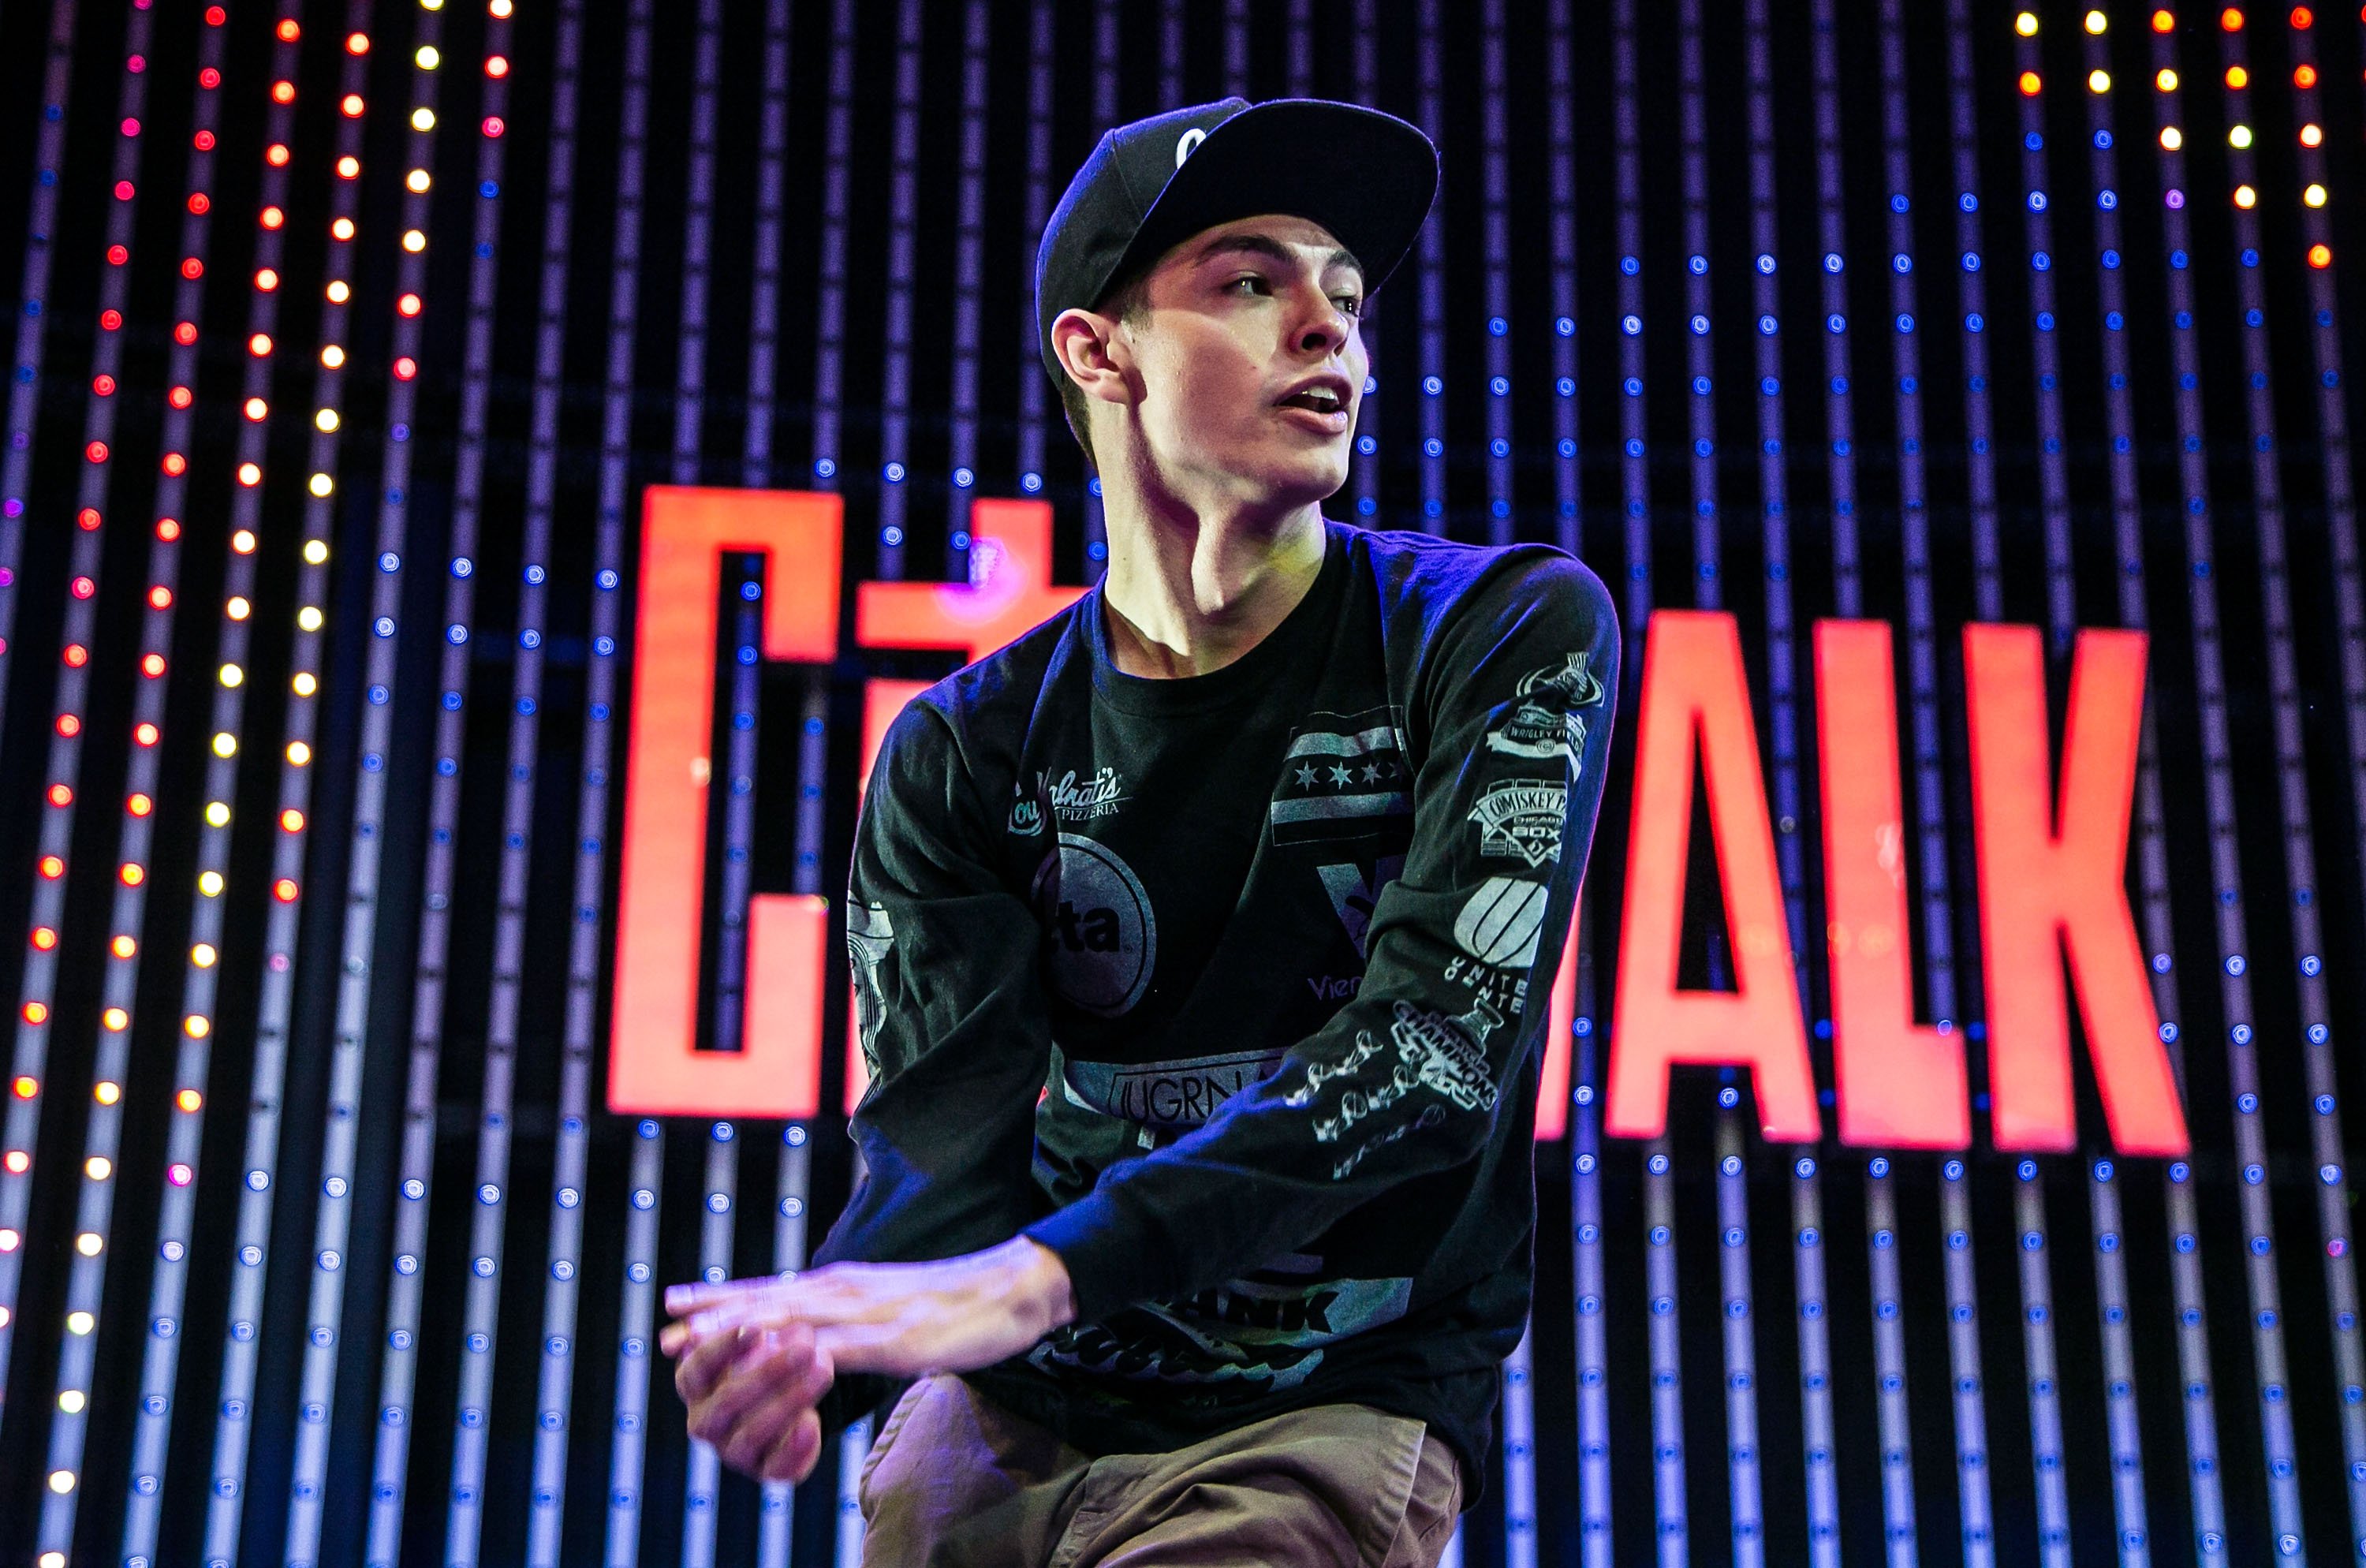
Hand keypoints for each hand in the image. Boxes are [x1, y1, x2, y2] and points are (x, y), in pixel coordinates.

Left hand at [659, 1236, 1076, 1382]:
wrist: (1012, 1289)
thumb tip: (817, 1337)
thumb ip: (852, 1320)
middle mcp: (849, 1291)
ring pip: (797, 1319)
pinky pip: (844, 1348)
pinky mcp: (897, 1340)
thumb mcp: (891, 1308)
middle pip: (771, 1302)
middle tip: (667, 1328)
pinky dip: (807, 1350)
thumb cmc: (954, 1303)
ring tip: (702, 1336)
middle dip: (716, 1316)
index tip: (676, 1307)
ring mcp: (872, 1314)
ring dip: (745, 1327)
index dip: (723, 1300)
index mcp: (846, 1286)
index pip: (772, 1290)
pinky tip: (778, 1355)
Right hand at [674, 1318, 834, 1483]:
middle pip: (727, 1401)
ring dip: (789, 1402)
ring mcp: (732, 1450)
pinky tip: (812, 1423)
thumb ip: (759, 1330)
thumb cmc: (769, 1356)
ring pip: (751, 1433)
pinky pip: (777, 1466)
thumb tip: (768, 1324)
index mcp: (695, 1385)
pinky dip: (795, 1446)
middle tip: (805, 1346)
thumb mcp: (762, 1338)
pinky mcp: (764, 1470)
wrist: (794, 1395)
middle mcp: (706, 1421)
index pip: (696, 1368)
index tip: (756, 1326)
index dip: (723, 1348)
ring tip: (823, 1371)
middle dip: (768, 1372)